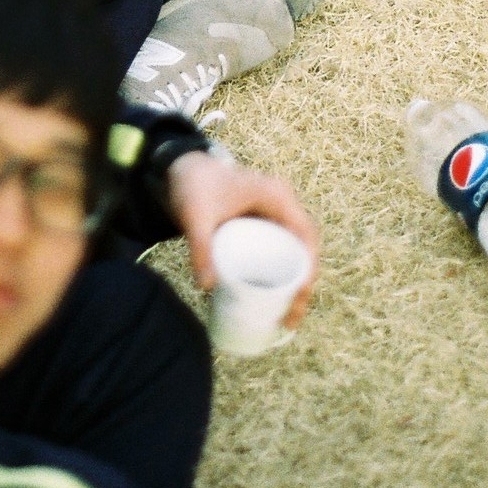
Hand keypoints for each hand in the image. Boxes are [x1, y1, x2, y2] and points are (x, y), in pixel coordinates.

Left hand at [166, 150, 318, 327]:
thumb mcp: (196, 216)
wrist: (179, 167)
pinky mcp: (263, 223)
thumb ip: (200, 247)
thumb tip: (206, 288)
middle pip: (304, 250)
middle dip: (302, 287)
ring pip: (295, 252)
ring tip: (284, 318)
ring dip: (295, 284)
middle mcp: (282, 205)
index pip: (306, 237)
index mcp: (278, 197)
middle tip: (289, 320)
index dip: (308, 270)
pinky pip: (282, 250)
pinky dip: (283, 274)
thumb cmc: (193, 185)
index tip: (298, 298)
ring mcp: (274, 214)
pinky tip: (276, 299)